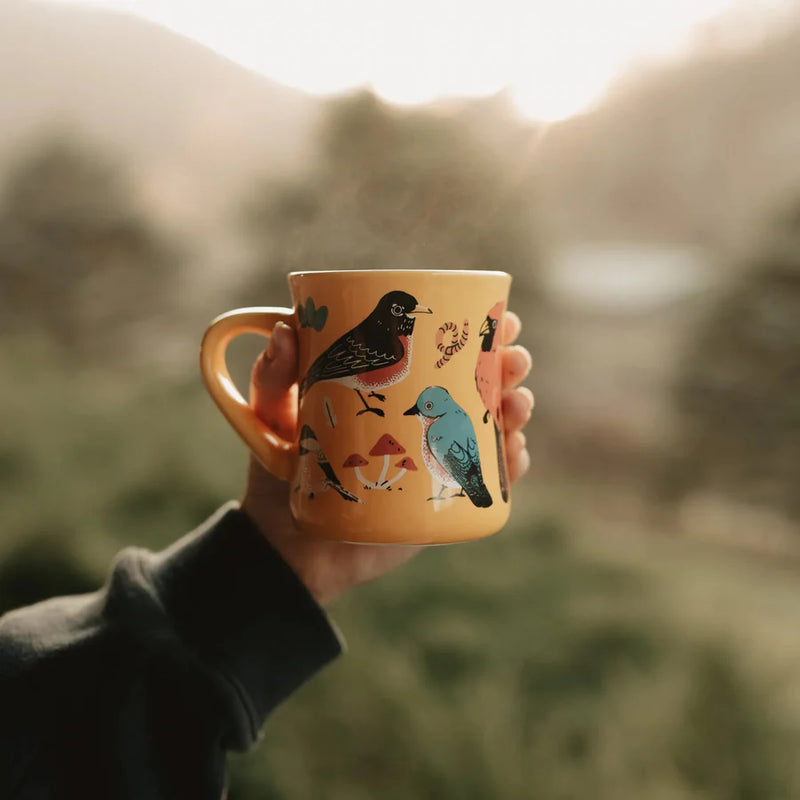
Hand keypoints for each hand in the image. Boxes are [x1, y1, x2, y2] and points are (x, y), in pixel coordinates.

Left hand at [241, 313, 533, 605]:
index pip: (438, 350)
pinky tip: (515, 453)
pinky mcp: (439, 499)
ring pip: (490, 427)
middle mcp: (418, 419)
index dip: (477, 330)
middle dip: (508, 366)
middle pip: (476, 384)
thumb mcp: (271, 417)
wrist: (288, 548)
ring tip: (517, 404)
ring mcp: (433, 458)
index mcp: (389, 389)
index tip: (502, 316)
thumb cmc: (279, 474)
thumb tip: (289, 329)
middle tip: (516, 360)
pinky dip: (510, 466)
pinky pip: (485, 479)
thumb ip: (273, 377)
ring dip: (516, 409)